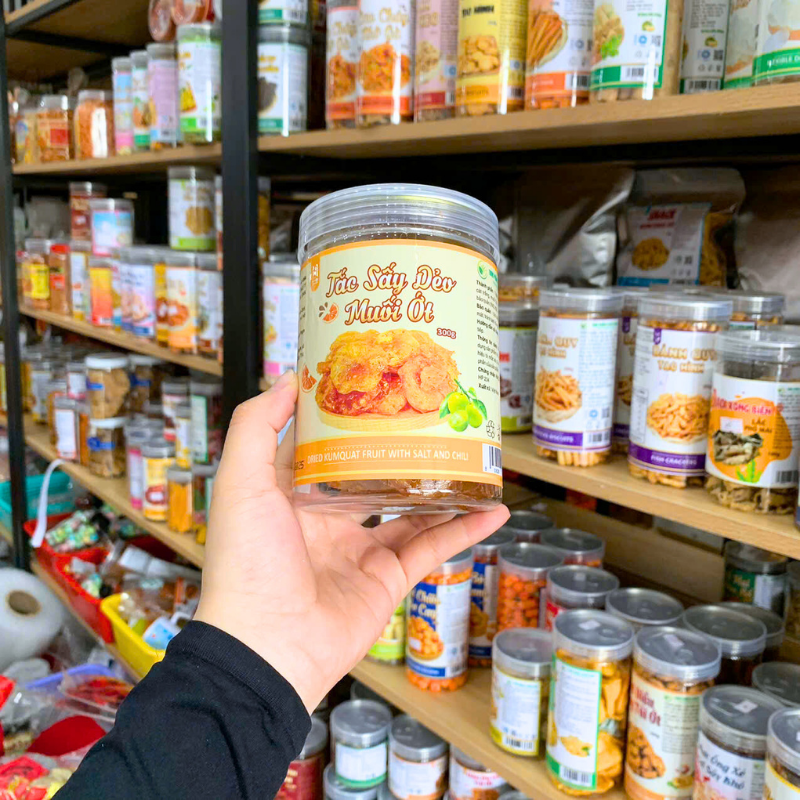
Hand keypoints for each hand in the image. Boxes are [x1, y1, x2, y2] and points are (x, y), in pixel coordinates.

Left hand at [195, 371, 508, 712]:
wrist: (267, 646)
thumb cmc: (247, 561)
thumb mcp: (241, 482)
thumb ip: (258, 427)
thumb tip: (289, 379)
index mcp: (293, 496)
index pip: (326, 448)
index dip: (349, 419)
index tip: (378, 386)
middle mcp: (328, 520)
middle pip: (375, 475)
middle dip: (403, 450)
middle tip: (436, 417)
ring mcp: (361, 551)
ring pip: (411, 510)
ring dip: (442, 486)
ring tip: (473, 456)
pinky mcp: (388, 580)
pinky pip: (433, 549)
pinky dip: (465, 530)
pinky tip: (494, 509)